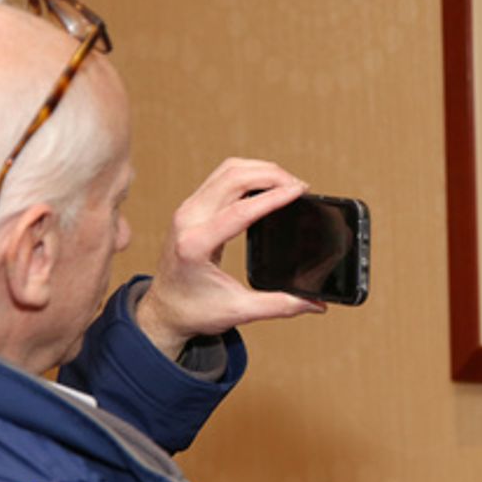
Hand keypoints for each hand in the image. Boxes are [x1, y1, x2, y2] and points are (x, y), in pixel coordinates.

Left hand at [135, 158, 324, 358]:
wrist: (163, 310)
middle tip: (300, 186)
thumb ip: (281, 306)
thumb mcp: (239, 311)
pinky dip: (248, 174)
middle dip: (271, 175)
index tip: (300, 190)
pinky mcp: (192, 207)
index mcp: (195, 245)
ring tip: (287, 183)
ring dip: (260, 170)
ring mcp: (187, 210)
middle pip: (233, 178)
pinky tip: (267, 185)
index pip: (240, 210)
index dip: (273, 197)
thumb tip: (317, 305)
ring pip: (227, 170)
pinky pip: (221, 177)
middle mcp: (188, 220)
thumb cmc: (195, 311)